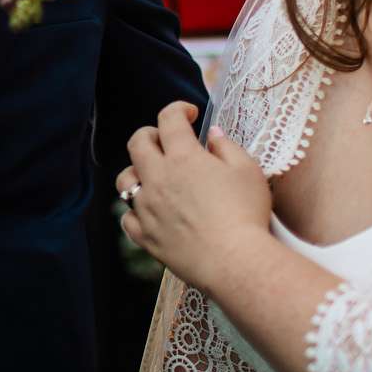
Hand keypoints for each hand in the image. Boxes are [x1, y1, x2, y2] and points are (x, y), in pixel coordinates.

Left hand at [117, 101, 273, 296]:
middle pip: (137, 143)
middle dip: (150, 134)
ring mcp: (147, 209)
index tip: (190, 114)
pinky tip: (149, 211)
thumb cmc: (246, 214)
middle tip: (166, 140)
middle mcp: (158, 179)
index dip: (178, 109)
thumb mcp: (247, 170)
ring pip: (125, 180)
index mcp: (183, 157)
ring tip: (154, 175)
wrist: (235, 262)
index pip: (169, 119)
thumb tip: (212, 135)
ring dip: (137, 171)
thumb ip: (226, 147)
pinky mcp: (145, 236)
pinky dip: (135, 210)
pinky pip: (127, 218)